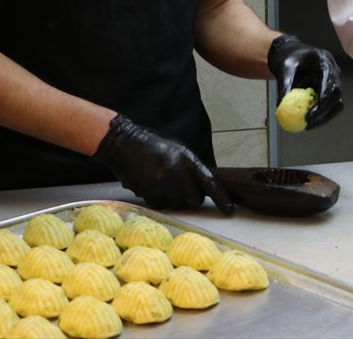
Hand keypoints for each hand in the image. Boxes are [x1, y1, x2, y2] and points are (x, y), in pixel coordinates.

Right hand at [93, 114, 233, 213]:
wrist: (124, 142)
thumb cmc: (151, 145)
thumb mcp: (176, 150)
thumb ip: (189, 167)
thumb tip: (200, 185)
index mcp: (188, 159)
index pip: (210, 182)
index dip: (221, 198)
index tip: (228, 209)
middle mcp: (179, 171)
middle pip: (193, 200)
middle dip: (188, 198)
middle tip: (177, 189)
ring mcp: (164, 182)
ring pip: (175, 204)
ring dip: (170, 199)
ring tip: (160, 182)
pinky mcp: (150, 191)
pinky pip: (158, 204)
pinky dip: (155, 198)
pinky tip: (149, 184)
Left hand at [267, 34, 344, 128]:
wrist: (291, 55)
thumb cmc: (288, 58)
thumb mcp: (284, 70)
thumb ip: (284, 86)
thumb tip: (280, 106)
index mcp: (324, 60)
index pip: (329, 79)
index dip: (324, 95)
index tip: (314, 110)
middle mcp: (333, 70)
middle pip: (336, 93)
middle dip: (324, 110)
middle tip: (309, 121)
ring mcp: (333, 81)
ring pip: (336, 103)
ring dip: (325, 116)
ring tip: (308, 125)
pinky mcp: (330, 91)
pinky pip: (330, 106)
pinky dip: (321, 115)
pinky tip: (309, 122)